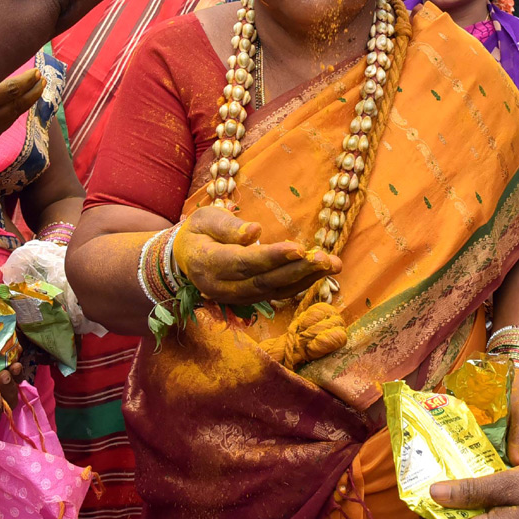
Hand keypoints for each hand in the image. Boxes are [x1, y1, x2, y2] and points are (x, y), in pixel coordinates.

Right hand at [0, 68, 43, 150]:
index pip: (8, 92)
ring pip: (12, 117)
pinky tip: (19, 103)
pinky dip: (12, 112)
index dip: (25, 82)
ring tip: (36, 89)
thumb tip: (1, 66)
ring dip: (26, 102)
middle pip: (15, 106)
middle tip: (42, 79)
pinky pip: (3, 125)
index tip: (36, 72)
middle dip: (32, 92)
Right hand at [173, 206, 340, 305]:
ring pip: (274, 291)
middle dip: (297, 270)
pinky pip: (277, 294)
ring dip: (305, 278)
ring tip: (333, 265)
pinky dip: (300, 284)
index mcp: (207, 263)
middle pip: (263, 281)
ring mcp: (235, 298)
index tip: (299, 247)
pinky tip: (320, 272)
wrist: (185, 258)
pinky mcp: (248, 299)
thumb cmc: (198, 231)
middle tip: (326, 259)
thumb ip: (228, 226)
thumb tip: (254, 231)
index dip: (272, 257)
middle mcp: (221, 287)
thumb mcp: (205, 219)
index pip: (244, 262)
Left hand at [425, 461, 518, 518]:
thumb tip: (432, 493)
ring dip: (458, 514)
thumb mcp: (510, 481)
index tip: (424, 483)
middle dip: (440, 512)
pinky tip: (477, 492)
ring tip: (456, 481)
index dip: (427, 511)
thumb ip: (470, 489)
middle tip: (438, 478)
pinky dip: (475, 518)